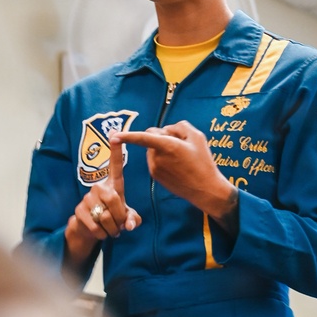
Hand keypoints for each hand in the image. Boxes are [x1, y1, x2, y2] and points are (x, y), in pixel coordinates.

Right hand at [64, 136, 141, 265]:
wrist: (88, 229)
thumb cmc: (111, 217)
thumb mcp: (126, 216)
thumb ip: (133, 219)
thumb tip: (130, 225)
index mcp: (112, 185)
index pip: (115, 165)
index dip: (116, 151)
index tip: (114, 133)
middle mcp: (99, 187)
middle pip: (114, 199)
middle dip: (119, 217)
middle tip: (120, 224)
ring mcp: (87, 198)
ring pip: (105, 216)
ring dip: (112, 228)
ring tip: (110, 229)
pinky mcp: (79, 211)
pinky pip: (96, 226)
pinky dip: (102, 234)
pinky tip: (101, 233)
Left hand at [117, 122, 238, 222]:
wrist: (204, 189)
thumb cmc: (203, 162)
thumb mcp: (197, 137)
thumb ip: (179, 127)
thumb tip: (166, 130)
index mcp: (167, 146)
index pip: (143, 138)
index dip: (127, 135)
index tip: (113, 136)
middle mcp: (157, 158)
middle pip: (152, 138)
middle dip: (162, 136)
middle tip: (182, 143)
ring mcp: (155, 168)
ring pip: (153, 149)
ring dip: (163, 148)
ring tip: (181, 156)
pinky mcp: (155, 176)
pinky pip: (156, 160)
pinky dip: (163, 158)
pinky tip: (178, 165)